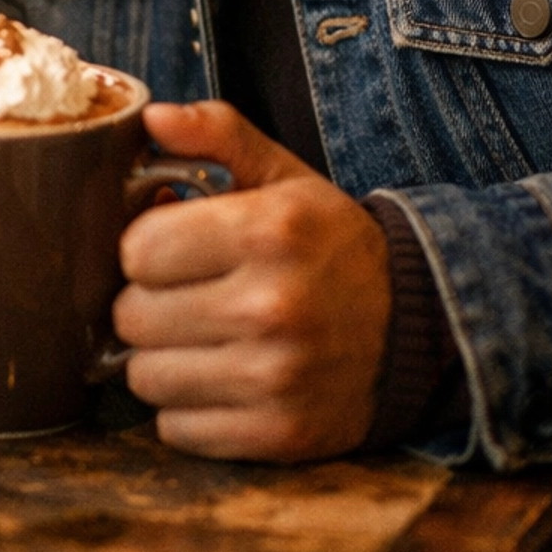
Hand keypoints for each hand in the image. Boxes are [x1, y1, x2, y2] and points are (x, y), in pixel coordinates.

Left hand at [114, 101, 391, 461]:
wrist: (419, 327)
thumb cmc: (329, 244)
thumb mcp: (284, 175)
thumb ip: (216, 133)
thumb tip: (152, 116)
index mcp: (267, 231)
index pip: (137, 250)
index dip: (145, 248)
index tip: (172, 249)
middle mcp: (271, 307)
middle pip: (132, 317)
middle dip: (147, 302)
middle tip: (185, 295)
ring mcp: (276, 378)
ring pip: (146, 378)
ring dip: (163, 359)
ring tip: (202, 338)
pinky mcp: (279, 435)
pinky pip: (177, 429)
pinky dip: (187, 408)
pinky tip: (222, 378)